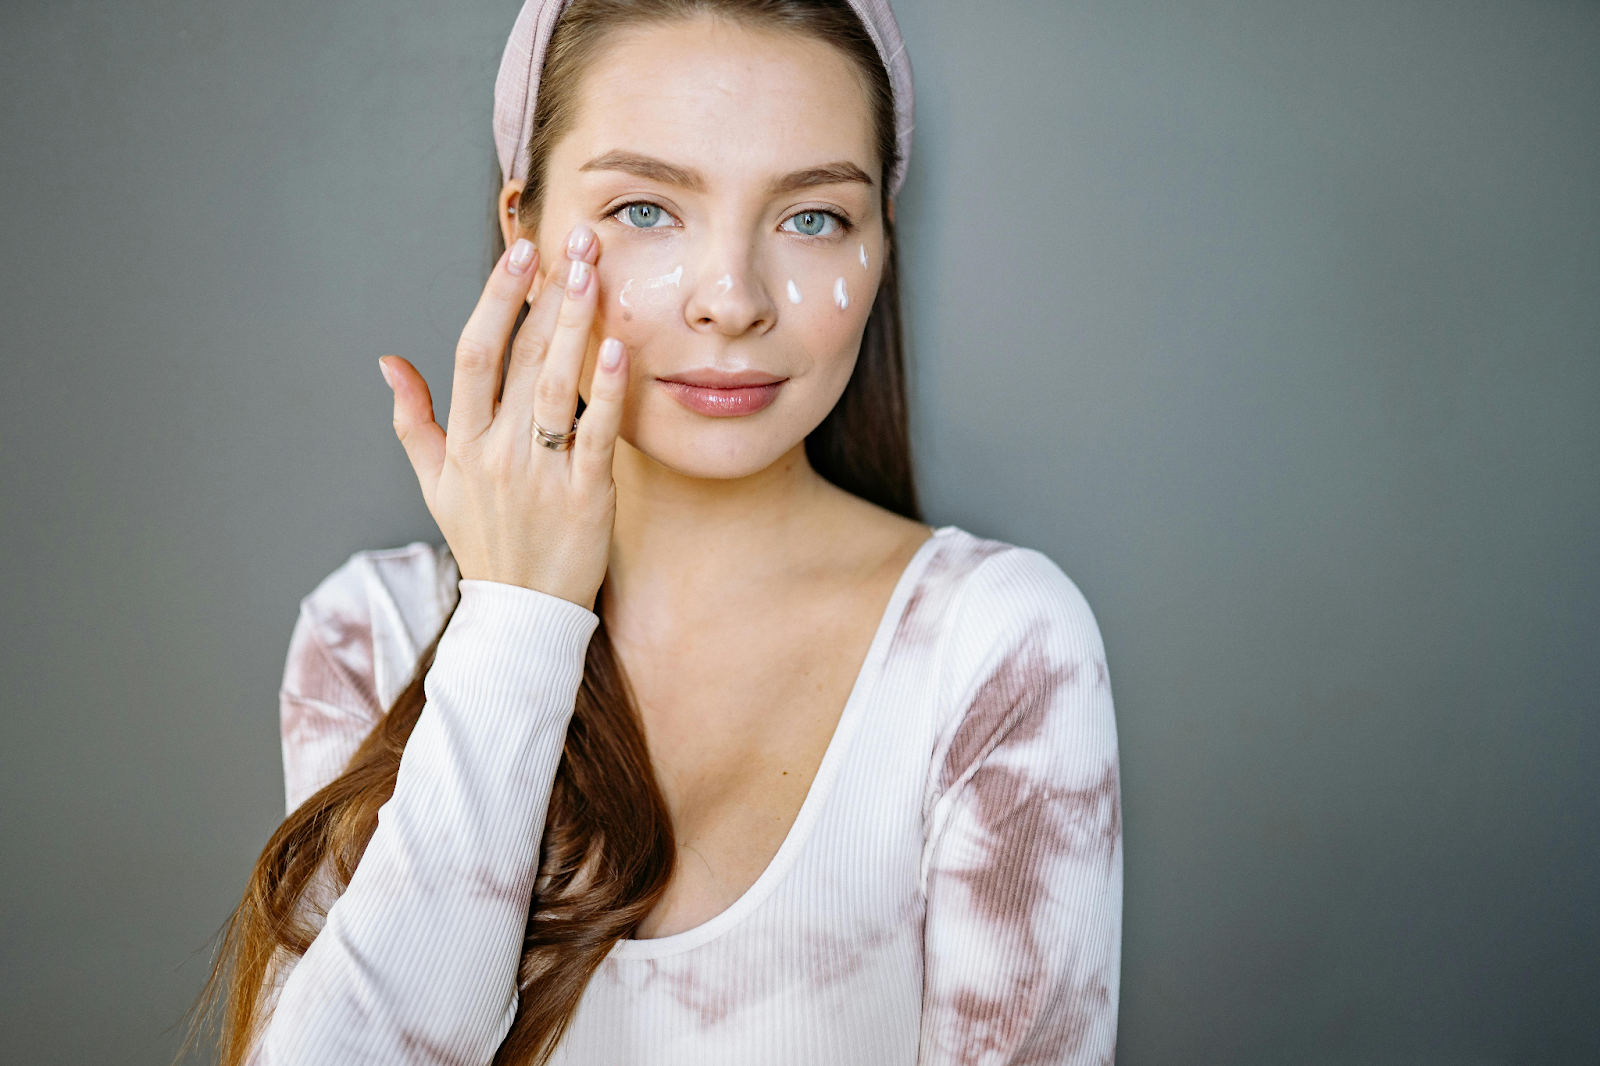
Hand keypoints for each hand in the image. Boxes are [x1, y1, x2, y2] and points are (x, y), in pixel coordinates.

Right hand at [377, 224, 625, 608]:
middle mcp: (497, 453)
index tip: (520, 255)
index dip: (496, 301)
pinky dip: (608, 392)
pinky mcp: (587, 498)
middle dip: (548, 296)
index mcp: (462, 443)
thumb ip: (412, 419)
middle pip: (521, 360)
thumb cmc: (484, 542)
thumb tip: (388, 362)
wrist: (522, 614)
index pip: (475, 356)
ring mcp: (542, 475)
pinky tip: (620, 349)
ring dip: (575, 327)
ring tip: (595, 275)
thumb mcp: (434, 484)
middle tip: (575, 243)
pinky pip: (597, 436)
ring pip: (558, 388)